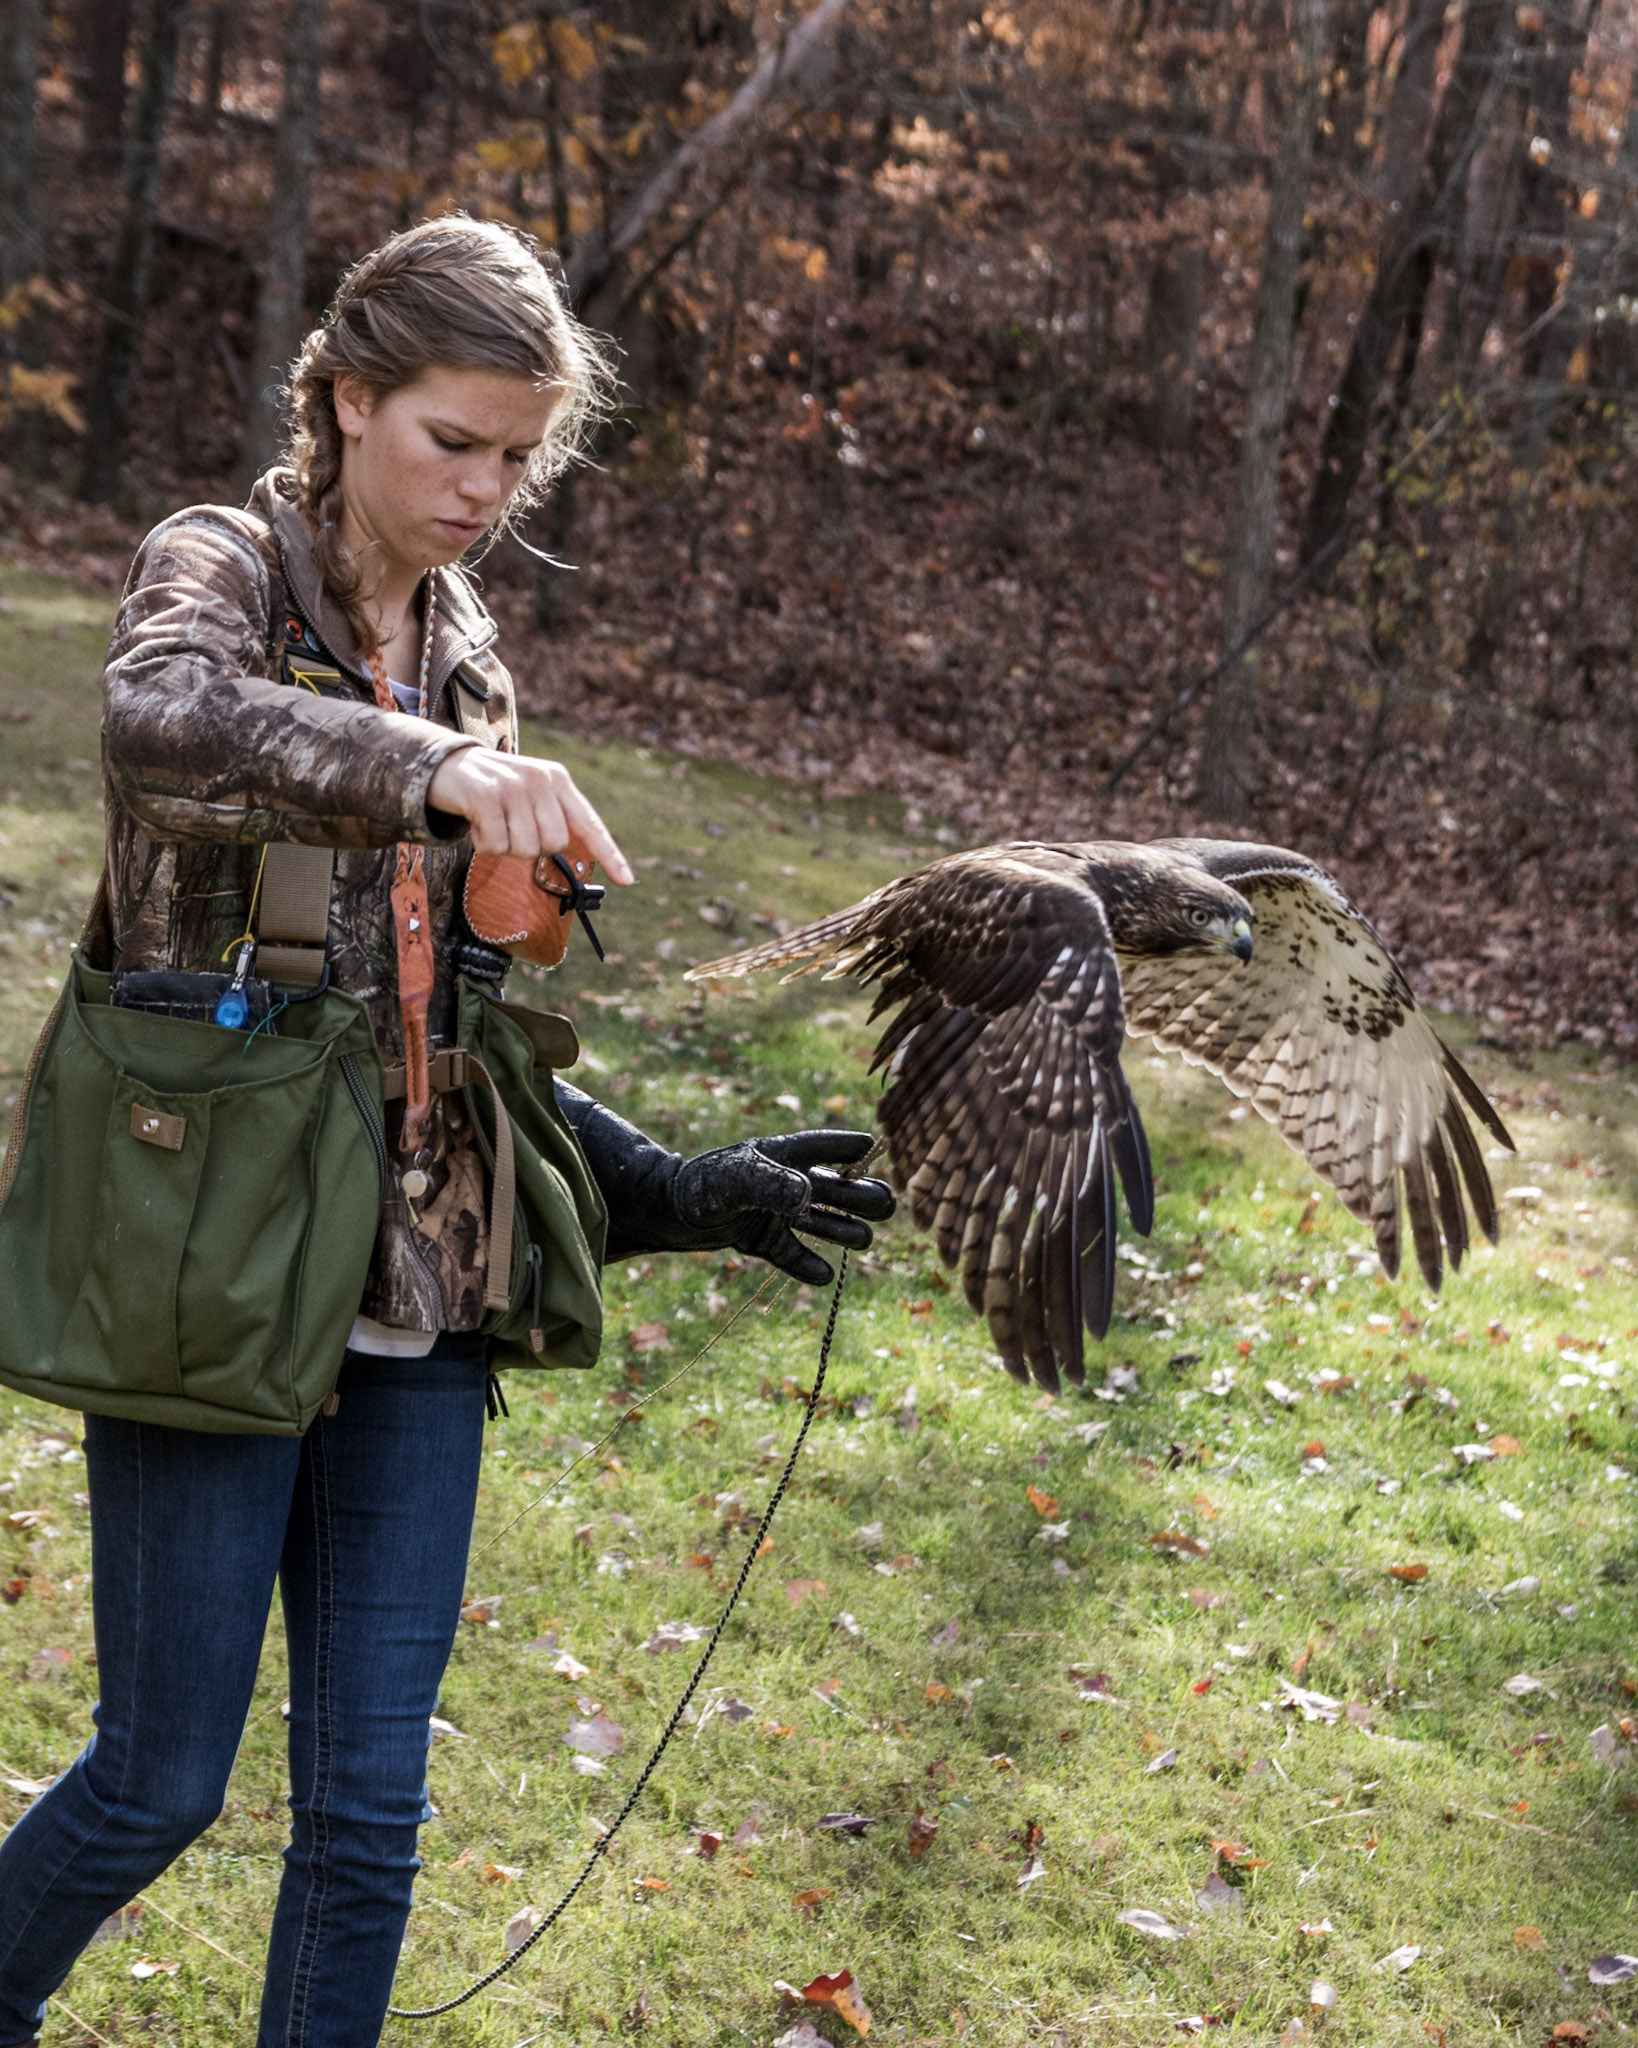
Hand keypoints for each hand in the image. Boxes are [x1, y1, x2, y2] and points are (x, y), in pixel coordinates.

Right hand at [428, 749, 633, 884]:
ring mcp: (513, 786)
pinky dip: (484, 844)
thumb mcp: (532, 794)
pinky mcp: (485, 796)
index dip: (610, 854)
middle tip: (512, 827)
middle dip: (531, 847)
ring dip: (505, 847)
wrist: (447, 764)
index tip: (627, 881)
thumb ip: (556, 817)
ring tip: (493, 822)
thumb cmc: (496, 789)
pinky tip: (477, 822)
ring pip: (525, 850)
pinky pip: (496, 846)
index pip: (590, 824)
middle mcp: (540, 779)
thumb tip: (579, 854)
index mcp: (558, 780)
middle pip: (554, 845)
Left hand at [673, 1129, 895, 1285]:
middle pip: (841, 1189)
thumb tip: (811, 1194)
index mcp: (783, 1155)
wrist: (664, 1214)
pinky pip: (795, 1255)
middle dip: (865, 1197)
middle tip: (882, 1208)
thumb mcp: (737, 1180)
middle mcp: (786, 1183)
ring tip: (860, 1240)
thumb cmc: (700, 1185)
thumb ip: (773, 1184)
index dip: (854, 1148)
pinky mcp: (764, 1241)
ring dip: (847, 1231)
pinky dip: (809, 1266)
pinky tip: (823, 1275)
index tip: (875, 1148)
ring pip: (826, 1222)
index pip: (828, 1146)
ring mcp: (777, 1214)